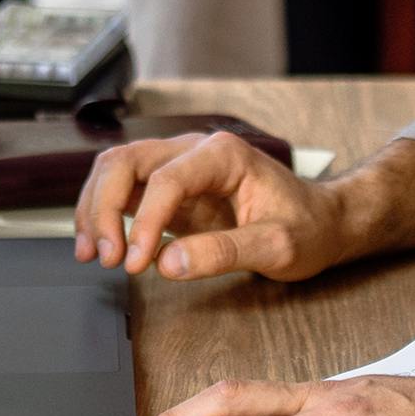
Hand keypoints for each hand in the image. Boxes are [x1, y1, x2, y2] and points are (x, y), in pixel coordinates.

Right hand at [71, 130, 350, 281]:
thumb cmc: (307, 228)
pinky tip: (100, 246)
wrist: (322, 222)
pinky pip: (124, 191)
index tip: (136, 263)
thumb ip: (224, 252)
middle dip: (104, 207)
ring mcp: (179, 167)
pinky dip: (104, 214)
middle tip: (105, 257)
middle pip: (125, 161)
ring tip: (92, 254)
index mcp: (224, 154)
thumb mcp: (278, 247)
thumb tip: (168, 264)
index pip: (166, 179)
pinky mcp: (170, 190)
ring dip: (95, 209)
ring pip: (115, 171)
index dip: (144, 223)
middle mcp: (195, 152)